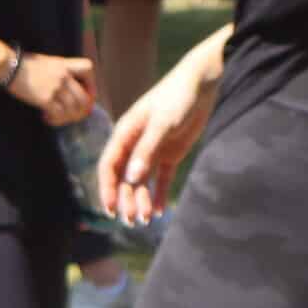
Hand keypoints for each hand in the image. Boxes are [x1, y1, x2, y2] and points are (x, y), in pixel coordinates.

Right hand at [10, 51, 96, 125]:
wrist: (9, 66)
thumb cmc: (25, 64)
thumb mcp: (48, 62)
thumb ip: (61, 72)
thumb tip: (70, 89)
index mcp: (64, 64)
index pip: (88, 69)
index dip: (91, 84)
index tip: (85, 94)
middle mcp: (63, 76)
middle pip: (84, 97)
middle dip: (82, 111)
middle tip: (73, 116)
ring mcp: (55, 88)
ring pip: (73, 109)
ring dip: (67, 118)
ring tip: (57, 118)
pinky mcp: (45, 99)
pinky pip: (59, 114)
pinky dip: (55, 120)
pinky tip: (46, 118)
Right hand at [99, 27, 228, 224]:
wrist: (201, 85)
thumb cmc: (176, 98)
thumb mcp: (161, 124)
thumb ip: (146, 151)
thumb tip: (130, 179)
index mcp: (126, 133)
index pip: (109, 164)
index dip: (107, 187)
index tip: (110, 209)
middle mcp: (135, 143)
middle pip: (124, 177)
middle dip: (125, 199)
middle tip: (132, 221)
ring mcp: (152, 149)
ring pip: (141, 180)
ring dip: (140, 200)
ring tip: (146, 219)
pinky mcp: (170, 153)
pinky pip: (160, 178)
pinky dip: (158, 194)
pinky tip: (159, 211)